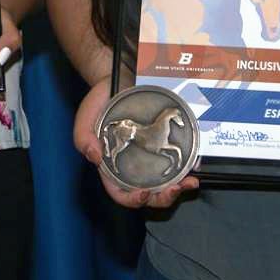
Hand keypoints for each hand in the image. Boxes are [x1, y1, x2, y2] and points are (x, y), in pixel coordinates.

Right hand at [73, 76, 197, 210]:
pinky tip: (195, 165)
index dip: (132, 199)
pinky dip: (186, 166)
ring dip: (179, 187)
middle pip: (148, 194)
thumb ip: (84, 139)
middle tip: (176, 189)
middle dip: (163, 197)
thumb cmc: (100, 103)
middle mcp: (131, 167)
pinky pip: (175, 160)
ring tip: (190, 182)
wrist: (118, 79)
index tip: (144, 192)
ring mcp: (148, 157)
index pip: (121, 193)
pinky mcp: (162, 144)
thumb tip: (95, 158)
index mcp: (112, 167)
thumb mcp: (85, 119)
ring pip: (164, 182)